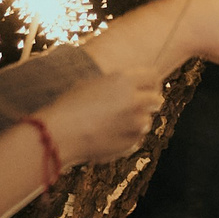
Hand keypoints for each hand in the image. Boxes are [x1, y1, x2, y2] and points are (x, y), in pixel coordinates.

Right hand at [34, 71, 163, 167]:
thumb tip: (132, 86)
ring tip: (115, 122)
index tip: (147, 87)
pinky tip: (110, 135)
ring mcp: (136, 122)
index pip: (153, 76)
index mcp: (123, 80)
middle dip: (150, 102)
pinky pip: (138, 137)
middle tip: (138, 106)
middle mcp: (134, 99)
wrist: (61, 132)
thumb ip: (116, 85)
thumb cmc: (70, 106)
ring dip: (137, 121)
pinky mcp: (133, 141)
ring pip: (148, 120)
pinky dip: (129, 136)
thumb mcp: (92, 85)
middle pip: (157, 99)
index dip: (151, 83)